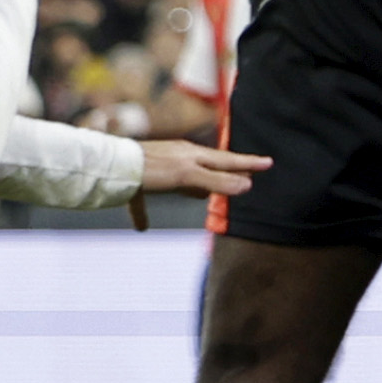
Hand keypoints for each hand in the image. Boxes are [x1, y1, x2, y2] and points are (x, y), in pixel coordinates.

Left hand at [124, 137, 268, 231]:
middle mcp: (179, 158)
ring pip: (182, 180)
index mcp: (193, 155)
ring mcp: (159, 168)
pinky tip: (142, 227)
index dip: (248, 163)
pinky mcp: (139, 182)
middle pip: (208, 167)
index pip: (227, 160)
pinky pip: (145, 200)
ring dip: (195, 187)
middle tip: (247, 173)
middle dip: (227, 172)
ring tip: (204, 194)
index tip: (268, 162)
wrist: (112, 167)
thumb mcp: (188, 176)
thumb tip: (247, 185)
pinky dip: (146, 212)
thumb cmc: (152, 169)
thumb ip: (216, 182)